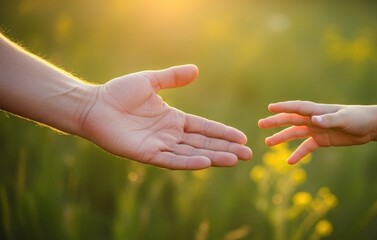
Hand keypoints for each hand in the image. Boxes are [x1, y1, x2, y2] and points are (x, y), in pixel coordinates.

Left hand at [78, 65, 251, 169]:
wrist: (94, 105)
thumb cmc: (118, 93)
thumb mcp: (150, 81)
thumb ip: (172, 77)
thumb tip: (196, 70)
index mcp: (173, 119)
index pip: (204, 128)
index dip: (223, 132)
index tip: (242, 137)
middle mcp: (170, 135)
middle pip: (204, 143)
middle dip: (226, 148)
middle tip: (249, 154)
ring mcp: (160, 146)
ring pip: (192, 153)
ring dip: (214, 157)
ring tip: (235, 160)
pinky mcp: (147, 154)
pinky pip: (172, 160)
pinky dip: (189, 162)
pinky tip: (206, 162)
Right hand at [258, 101, 372, 163]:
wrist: (369, 126)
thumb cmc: (357, 118)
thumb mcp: (344, 119)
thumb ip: (328, 120)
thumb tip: (313, 120)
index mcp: (317, 111)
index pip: (297, 108)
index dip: (284, 107)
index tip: (270, 108)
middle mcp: (313, 119)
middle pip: (291, 120)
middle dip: (276, 122)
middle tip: (260, 125)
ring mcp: (315, 129)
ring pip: (294, 134)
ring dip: (282, 138)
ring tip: (268, 143)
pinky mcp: (320, 140)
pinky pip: (306, 147)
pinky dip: (298, 154)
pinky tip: (289, 162)